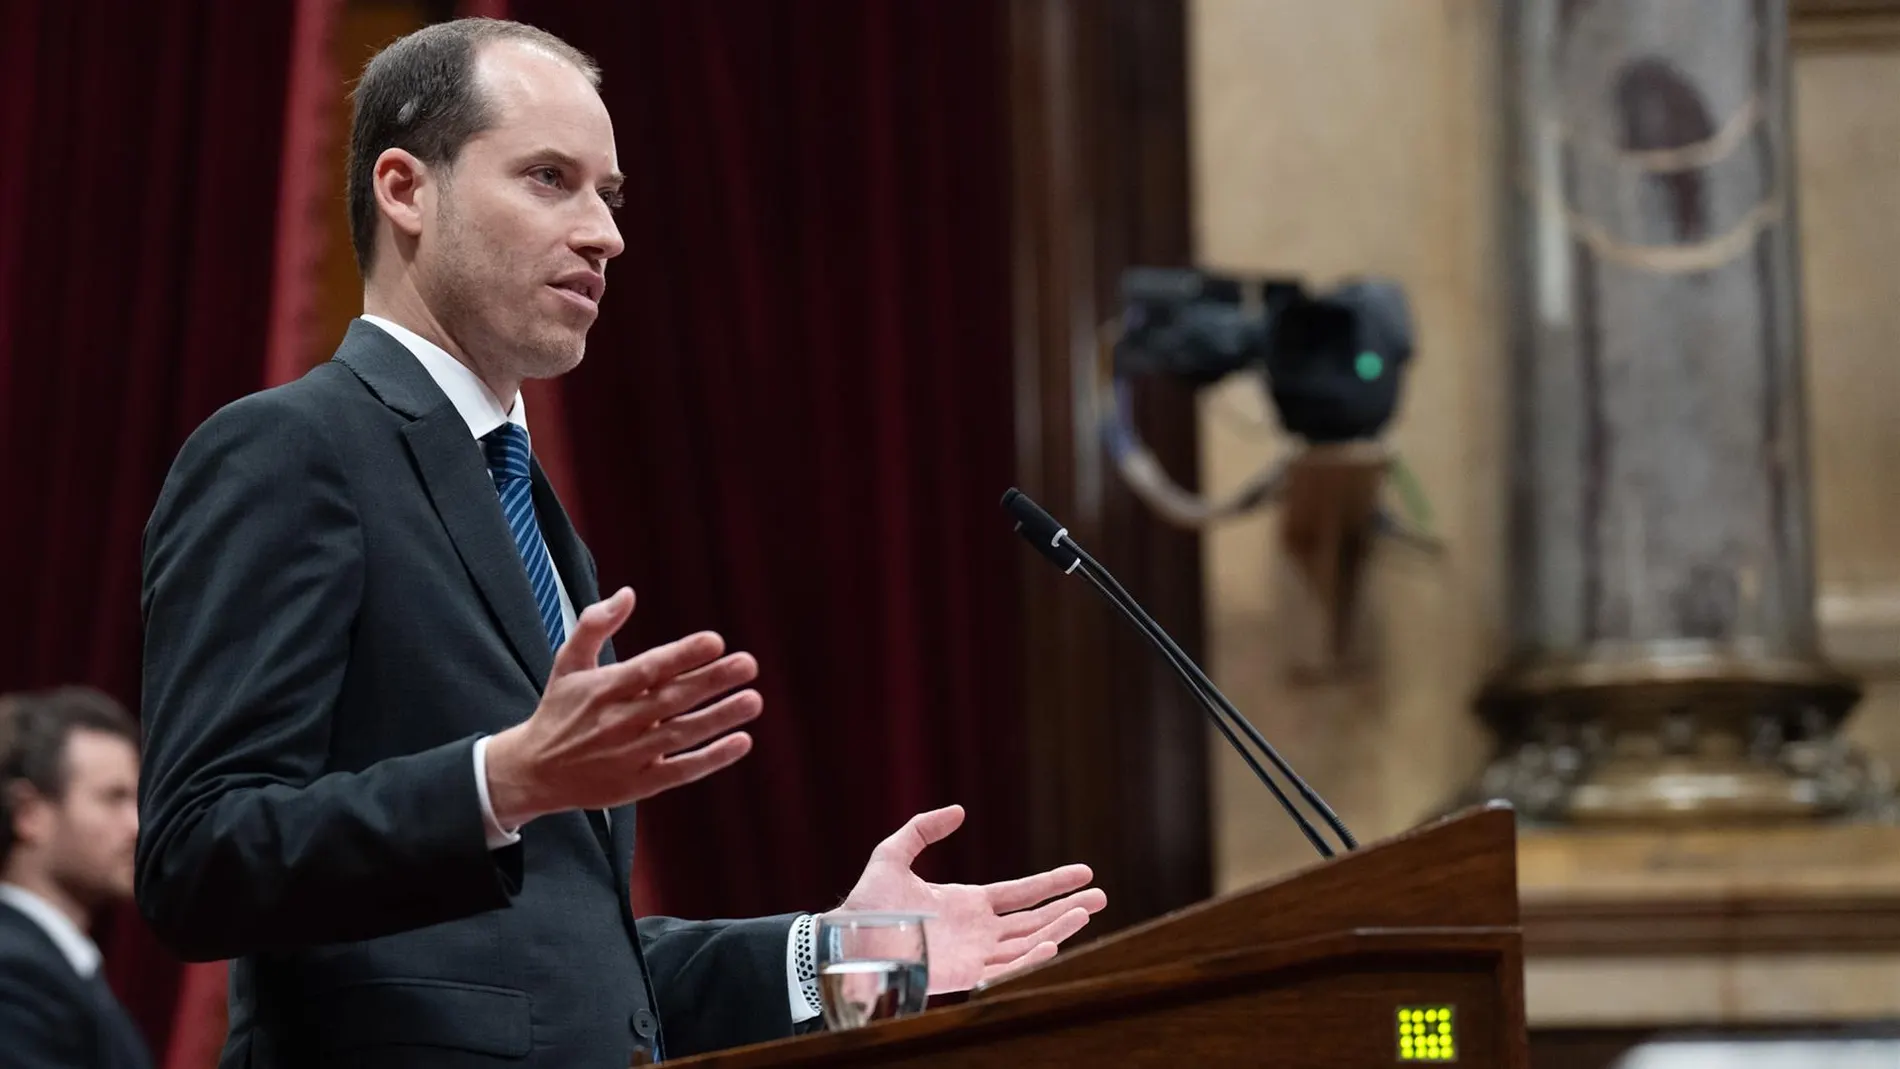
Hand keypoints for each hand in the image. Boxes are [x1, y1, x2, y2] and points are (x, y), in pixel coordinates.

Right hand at [485, 588, 761, 825]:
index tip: (715, 640)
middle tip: (749, 664)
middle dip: (712, 681)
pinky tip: (741, 742)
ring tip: (753, 700)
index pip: (648, 669)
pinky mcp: (638, 784)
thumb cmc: (559, 710)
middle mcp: (618, 721)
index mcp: (603, 689)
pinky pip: (680, 771)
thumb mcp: (568, 662)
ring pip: (681, 735)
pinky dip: (711, 759)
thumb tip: (628, 593)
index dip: (682, 655)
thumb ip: (595, 624)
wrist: (533, 772)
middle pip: (672, 699)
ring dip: (720, 718)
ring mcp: (629, 755)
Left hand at [832, 805, 1106, 993]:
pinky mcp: (965, 976)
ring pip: (1028, 942)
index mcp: (968, 903)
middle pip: (1034, 920)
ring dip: (1059, 928)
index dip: (1053, 884)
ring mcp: (974, 954)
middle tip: (1103, 897)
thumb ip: (924, 829)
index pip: (1021, 894)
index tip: (1085, 872)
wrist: (847, 939)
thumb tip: (959, 812)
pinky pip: (1006, 968)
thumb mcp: (894, 853)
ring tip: (1088, 912)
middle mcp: (978, 930)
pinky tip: (1054, 943)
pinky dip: (1031, 958)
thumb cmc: (867, 902)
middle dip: (1069, 908)